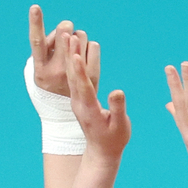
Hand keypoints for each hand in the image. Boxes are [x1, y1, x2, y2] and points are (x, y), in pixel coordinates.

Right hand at [28, 5, 98, 98]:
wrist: (67, 112)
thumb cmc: (50, 82)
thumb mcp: (39, 69)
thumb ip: (46, 49)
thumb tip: (64, 33)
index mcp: (41, 69)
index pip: (37, 42)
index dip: (35, 23)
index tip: (35, 7)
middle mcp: (58, 71)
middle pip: (64, 32)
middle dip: (65, 28)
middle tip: (65, 36)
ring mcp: (76, 73)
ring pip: (81, 35)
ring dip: (78, 37)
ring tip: (74, 50)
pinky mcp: (93, 75)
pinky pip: (94, 45)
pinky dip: (90, 46)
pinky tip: (85, 56)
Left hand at [65, 34, 129, 158]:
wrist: (102, 151)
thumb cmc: (114, 139)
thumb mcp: (120, 125)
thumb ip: (118, 108)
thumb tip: (117, 92)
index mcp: (89, 109)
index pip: (83, 86)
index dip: (79, 70)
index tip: (75, 55)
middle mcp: (79, 103)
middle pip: (73, 76)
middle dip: (70, 55)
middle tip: (67, 35)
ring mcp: (77, 101)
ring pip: (71, 75)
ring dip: (69, 55)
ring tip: (67, 37)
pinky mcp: (78, 99)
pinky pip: (73, 78)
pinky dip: (72, 63)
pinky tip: (72, 51)